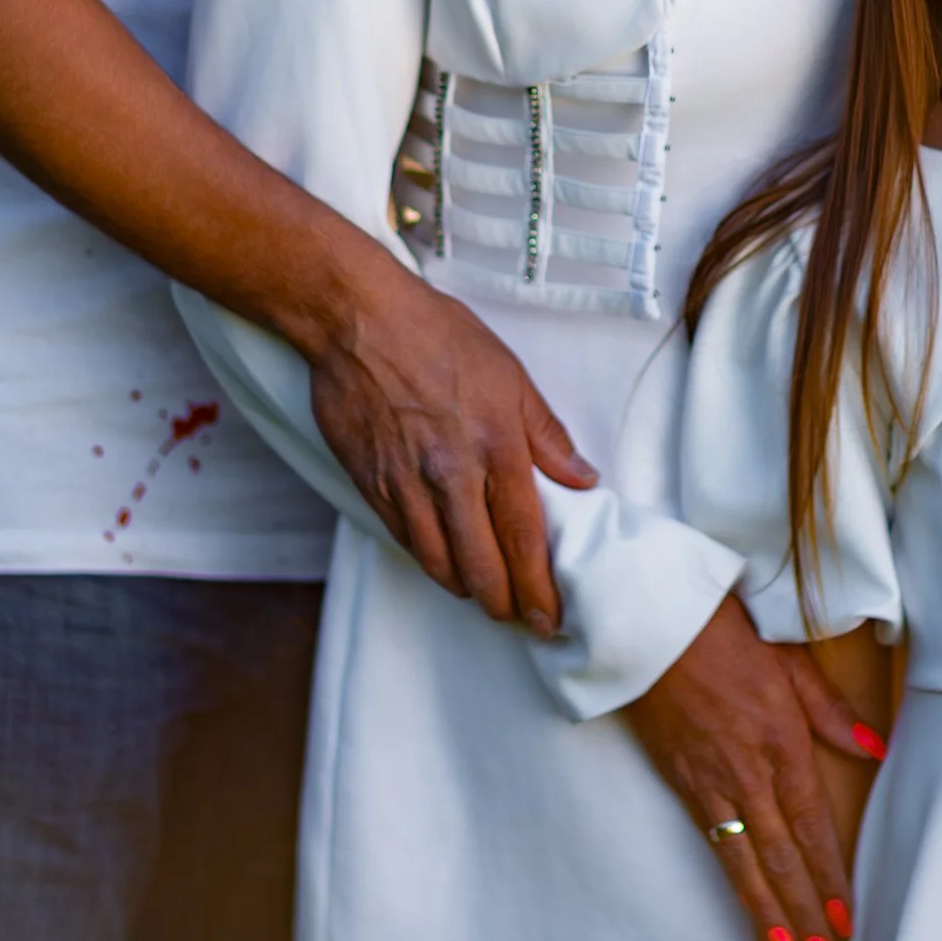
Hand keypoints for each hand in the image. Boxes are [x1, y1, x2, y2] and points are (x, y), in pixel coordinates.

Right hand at [309, 256, 595, 633]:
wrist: (358, 320)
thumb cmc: (438, 336)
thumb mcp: (509, 375)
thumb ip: (546, 434)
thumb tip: (582, 477)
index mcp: (495, 447)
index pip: (524, 538)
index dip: (539, 587)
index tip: (551, 617)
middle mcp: (451, 476)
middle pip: (482, 567)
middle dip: (506, 605)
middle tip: (523, 620)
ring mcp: (406, 485)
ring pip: (439, 564)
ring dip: (467, 590)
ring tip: (487, 597)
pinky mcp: (371, 485)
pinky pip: (405, 540)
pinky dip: (430, 561)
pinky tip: (444, 563)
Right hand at [627, 598, 876, 940]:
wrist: (650, 626)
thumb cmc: (724, 633)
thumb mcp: (790, 661)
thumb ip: (832, 712)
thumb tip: (877, 749)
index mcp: (781, 743)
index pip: (812, 827)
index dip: (830, 878)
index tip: (847, 919)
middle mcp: (747, 773)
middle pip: (780, 858)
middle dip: (805, 914)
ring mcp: (709, 783)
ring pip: (744, 862)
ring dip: (769, 913)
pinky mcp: (680, 782)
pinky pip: (712, 843)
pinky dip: (733, 881)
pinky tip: (747, 904)